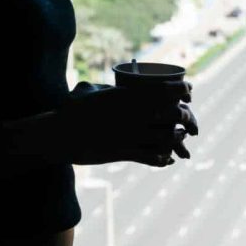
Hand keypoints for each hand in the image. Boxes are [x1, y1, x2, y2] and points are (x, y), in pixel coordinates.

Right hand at [51, 81, 197, 166]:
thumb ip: (104, 87)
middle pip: (172, 114)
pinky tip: (167, 159)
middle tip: (185, 116)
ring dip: (176, 137)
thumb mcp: (87, 90)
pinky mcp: (123, 153)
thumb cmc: (70, 110)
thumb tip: (112, 86)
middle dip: (184, 115)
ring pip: (167, 136)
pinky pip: (152, 157)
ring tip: (178, 136)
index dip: (183, 90)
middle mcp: (133, 114)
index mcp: (127, 95)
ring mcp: (129, 134)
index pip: (166, 90)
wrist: (57, 134)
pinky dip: (163, 158)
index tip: (188, 92)